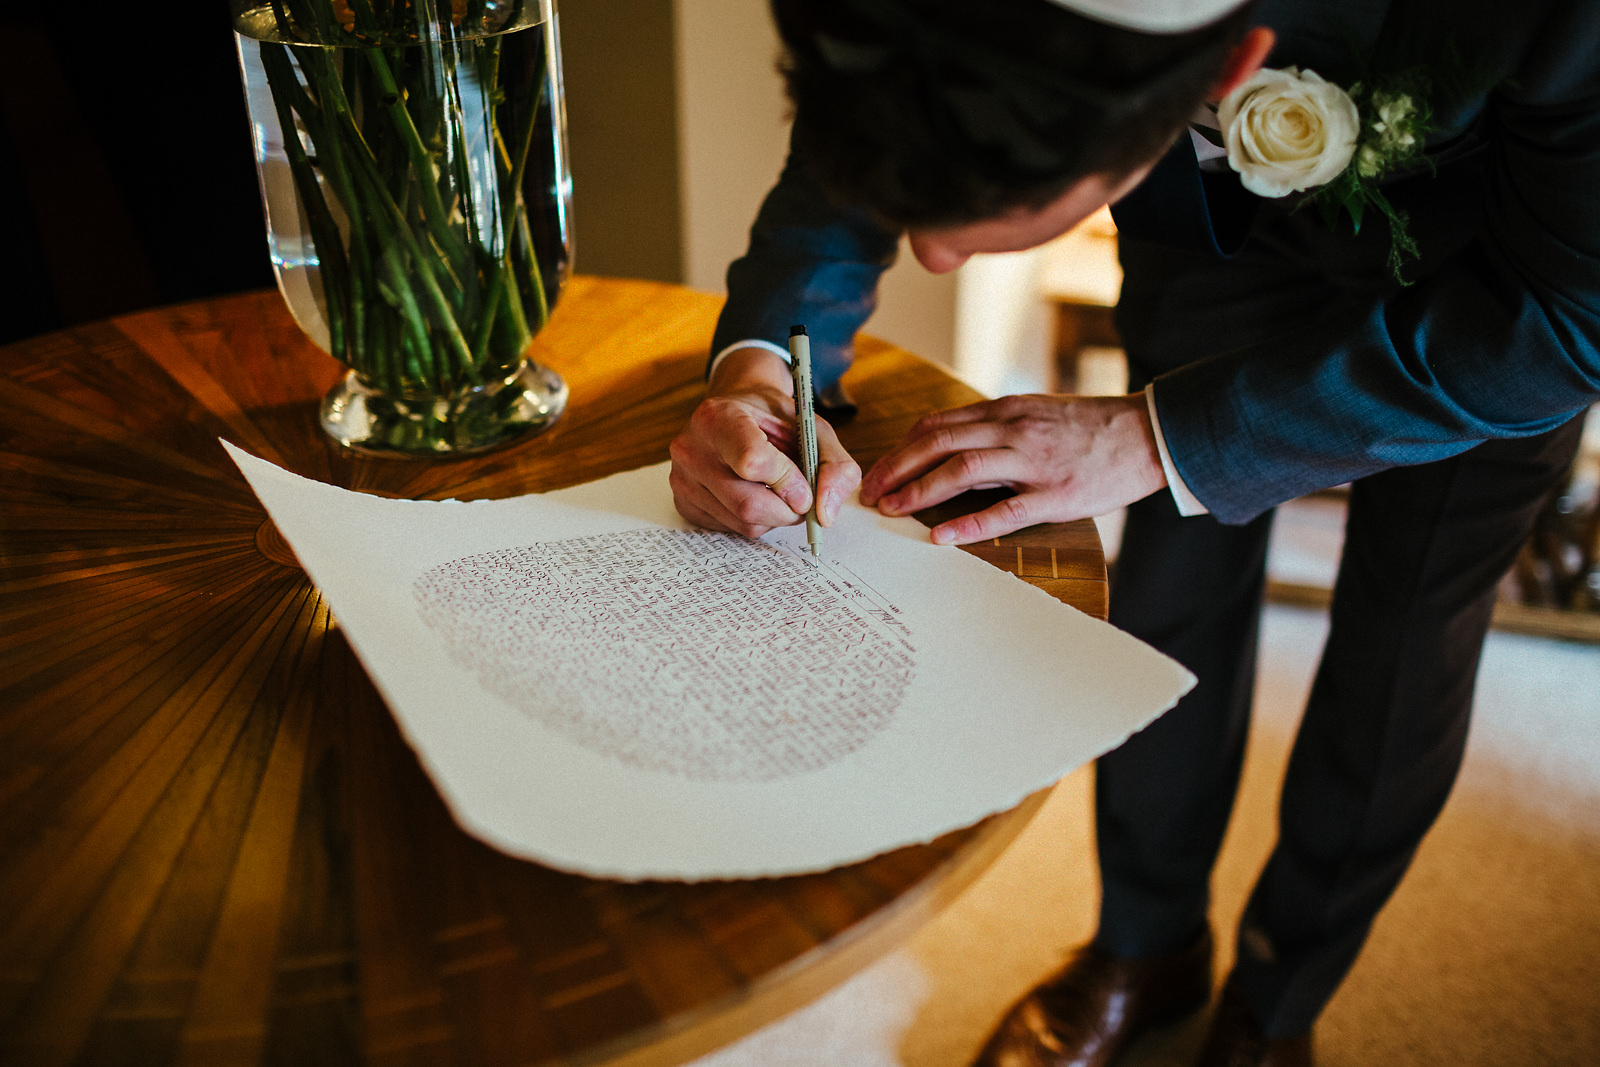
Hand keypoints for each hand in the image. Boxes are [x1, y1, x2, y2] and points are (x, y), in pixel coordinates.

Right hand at [669, 347, 861, 537]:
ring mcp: (682, 479)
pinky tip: (755, 494)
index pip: (753, 461)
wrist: (736, 412)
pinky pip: (730, 530)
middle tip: (801, 498)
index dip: (788, 482)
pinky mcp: (684, 503)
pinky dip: (755, 521)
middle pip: (749, 504)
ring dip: (775, 517)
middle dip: (787, 510)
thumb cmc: (773, 419)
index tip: (804, 487)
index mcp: (719, 417)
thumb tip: (825, 514)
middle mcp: (691, 448)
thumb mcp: (812, 427)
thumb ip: (834, 465)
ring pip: (743, 523)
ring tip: (778, 490)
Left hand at [858, 393, 1166, 544]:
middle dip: (897, 468)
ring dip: (920, 490)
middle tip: (870, 493)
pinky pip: (1004, 510)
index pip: (938, 424)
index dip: (902, 448)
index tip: (879, 469)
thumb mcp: (1037, 413)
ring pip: (962, 470)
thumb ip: (996, 428)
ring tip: (893, 509)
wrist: (1145, 434)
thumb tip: (952, 448)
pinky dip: (969, 523)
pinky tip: (942, 536)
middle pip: (938, 443)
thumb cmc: (1089, 429)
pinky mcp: (1055, 495)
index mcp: (1005, 410)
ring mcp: (1034, 462)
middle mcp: (1013, 430)